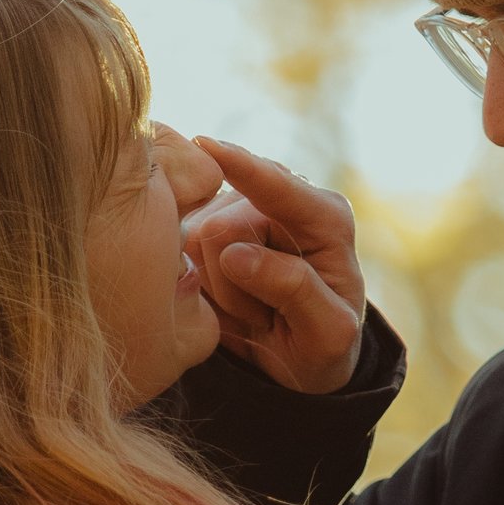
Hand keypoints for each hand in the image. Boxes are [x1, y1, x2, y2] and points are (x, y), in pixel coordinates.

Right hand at [172, 132, 366, 396]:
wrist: (299, 358)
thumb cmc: (322, 344)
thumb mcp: (327, 332)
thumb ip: (293, 289)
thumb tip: (234, 254)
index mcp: (325, 217)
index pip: (276, 186)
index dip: (242, 167)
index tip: (206, 145)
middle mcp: (280, 201)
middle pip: (220, 228)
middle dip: (234, 284)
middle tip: (265, 315)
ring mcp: (239, 209)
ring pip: (192, 241)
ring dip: (218, 289)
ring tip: (252, 308)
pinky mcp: (208, 225)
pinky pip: (176, 251)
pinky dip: (199, 285)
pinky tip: (228, 299)